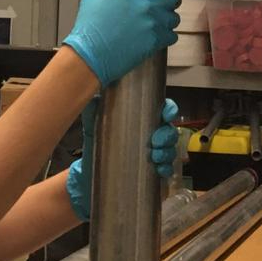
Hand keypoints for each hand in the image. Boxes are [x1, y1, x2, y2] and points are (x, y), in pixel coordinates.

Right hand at [63, 0, 181, 86]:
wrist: (90, 55)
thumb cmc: (89, 25)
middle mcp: (148, 3)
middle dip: (168, 1)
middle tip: (159, 5)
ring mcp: (154, 23)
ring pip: (174, 18)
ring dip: (166, 20)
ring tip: (154, 24)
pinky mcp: (156, 41)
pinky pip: (172, 36)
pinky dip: (165, 37)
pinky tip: (154, 37)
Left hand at [66, 98, 180, 221]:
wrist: (91, 164)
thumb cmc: (97, 136)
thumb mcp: (94, 117)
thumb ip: (94, 104)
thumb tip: (97, 91)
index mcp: (143, 117)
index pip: (163, 108)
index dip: (169, 110)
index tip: (167, 115)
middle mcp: (151, 133)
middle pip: (170, 130)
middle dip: (167, 135)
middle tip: (155, 142)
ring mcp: (153, 151)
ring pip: (170, 149)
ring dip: (167, 153)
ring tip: (155, 157)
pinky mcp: (150, 169)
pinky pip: (166, 168)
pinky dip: (166, 169)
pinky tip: (159, 170)